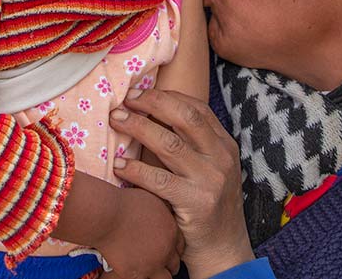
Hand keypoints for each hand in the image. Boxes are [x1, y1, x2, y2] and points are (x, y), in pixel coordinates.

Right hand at [97, 187, 183, 278]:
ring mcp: (151, 265)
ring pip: (164, 278)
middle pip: (174, 265)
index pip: (180, 246)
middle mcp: (164, 251)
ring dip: (157, 273)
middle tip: (155, 258)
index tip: (166, 247)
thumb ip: (162, 209)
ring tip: (145, 266)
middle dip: (167, 262)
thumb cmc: (124, 202)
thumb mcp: (151, 198)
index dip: (173, 247)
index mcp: (171, 232)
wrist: (105, 215)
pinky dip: (137, 274)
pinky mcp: (134, 273)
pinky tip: (129, 266)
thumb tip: (165, 207)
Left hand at [110, 89, 253, 278]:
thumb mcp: (211, 168)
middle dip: (152, 103)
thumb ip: (193, 143)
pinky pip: (159, 180)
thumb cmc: (208, 204)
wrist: (224, 248)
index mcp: (225, 146)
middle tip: (127, 100)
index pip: (197, 109)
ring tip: (116, 120)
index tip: (141, 93)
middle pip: (185, 117)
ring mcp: (210, 180)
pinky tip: (119, 164)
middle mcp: (221, 158)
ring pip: (169, 144)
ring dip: (138, 128)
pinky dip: (136, 169)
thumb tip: (153, 112)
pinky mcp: (196, 203)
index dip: (167, 96)